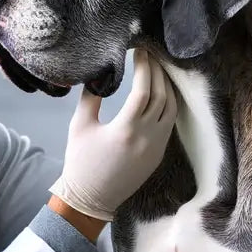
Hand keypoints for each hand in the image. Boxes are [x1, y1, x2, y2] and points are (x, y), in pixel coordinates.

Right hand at [50, 48, 179, 221]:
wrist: (91, 199)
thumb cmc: (81, 162)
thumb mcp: (79, 126)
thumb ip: (90, 98)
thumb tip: (99, 74)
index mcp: (126, 129)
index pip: (143, 90)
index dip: (144, 67)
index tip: (140, 51)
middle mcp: (147, 137)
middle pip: (162, 96)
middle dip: (158, 72)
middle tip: (151, 55)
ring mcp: (156, 147)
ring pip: (171, 109)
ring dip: (167, 87)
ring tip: (158, 70)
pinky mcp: (159, 155)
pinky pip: (169, 123)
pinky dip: (168, 104)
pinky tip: (161, 93)